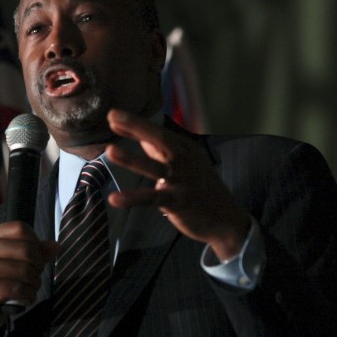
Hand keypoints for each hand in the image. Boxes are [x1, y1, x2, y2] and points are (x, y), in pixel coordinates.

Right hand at [0, 221, 58, 332]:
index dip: (36, 242)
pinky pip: (19, 288)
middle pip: (26, 249)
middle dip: (38, 265)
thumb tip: (55, 246)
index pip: (20, 228)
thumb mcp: (10, 260)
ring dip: (35, 282)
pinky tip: (26, 296)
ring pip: (25, 271)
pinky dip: (29, 294)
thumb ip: (33, 251)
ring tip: (31, 287)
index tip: (37, 255)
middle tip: (36, 274)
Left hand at [105, 109, 249, 261]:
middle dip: (136, 126)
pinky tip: (114, 198)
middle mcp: (184, 161)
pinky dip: (132, 198)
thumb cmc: (201, 188)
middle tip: (112, 117)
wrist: (227, 220)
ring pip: (154, 167)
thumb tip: (139, 136)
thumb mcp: (186, 164)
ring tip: (110, 151)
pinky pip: (151, 199)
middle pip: (159, 140)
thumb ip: (161, 151)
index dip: (135, 124)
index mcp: (185, 149)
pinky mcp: (176, 202)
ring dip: (132, 159)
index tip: (113, 116)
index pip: (157, 133)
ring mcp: (180, 181)